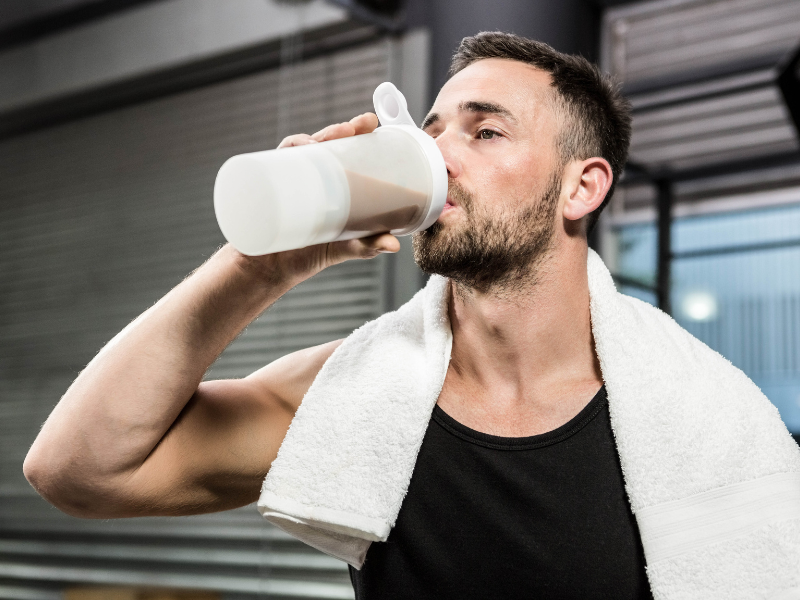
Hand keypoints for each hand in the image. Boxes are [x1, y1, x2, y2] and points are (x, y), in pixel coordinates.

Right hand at [236, 113, 399, 282]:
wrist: (271, 269)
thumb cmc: (310, 253)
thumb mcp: (346, 247)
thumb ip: (368, 246)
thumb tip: (394, 246)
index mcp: (332, 182)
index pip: (345, 149)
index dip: (356, 131)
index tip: (370, 122)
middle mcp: (310, 176)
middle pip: (323, 143)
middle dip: (337, 130)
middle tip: (352, 128)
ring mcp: (289, 180)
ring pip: (298, 149)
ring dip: (309, 139)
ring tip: (321, 144)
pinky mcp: (269, 189)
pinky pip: (272, 165)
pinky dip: (283, 155)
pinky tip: (294, 155)